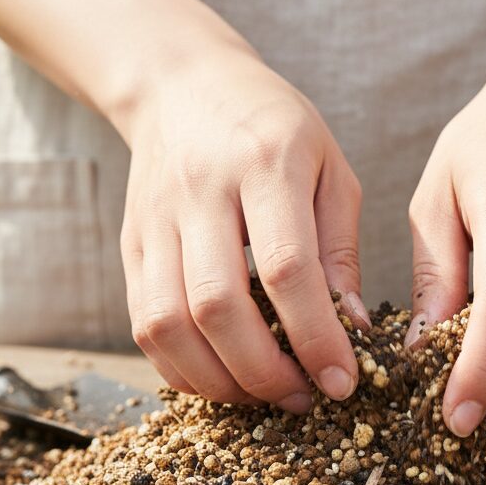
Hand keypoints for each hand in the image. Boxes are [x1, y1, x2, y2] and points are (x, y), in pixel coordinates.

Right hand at [117, 32, 368, 411]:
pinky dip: (180, 368)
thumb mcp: (330, 168)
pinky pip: (142, 324)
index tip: (342, 381)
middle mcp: (201, 192)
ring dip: (218, 380)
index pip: (286, 266)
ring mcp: (155, 220)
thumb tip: (355, 329)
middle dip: (264, 371)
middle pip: (217, 305)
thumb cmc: (274, 128)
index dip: (315, 335)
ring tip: (263, 394)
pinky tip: (220, 377)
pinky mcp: (130, 245)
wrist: (183, 87)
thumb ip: (340, 248)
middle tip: (303, 397)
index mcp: (265, 163)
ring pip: (167, 324)